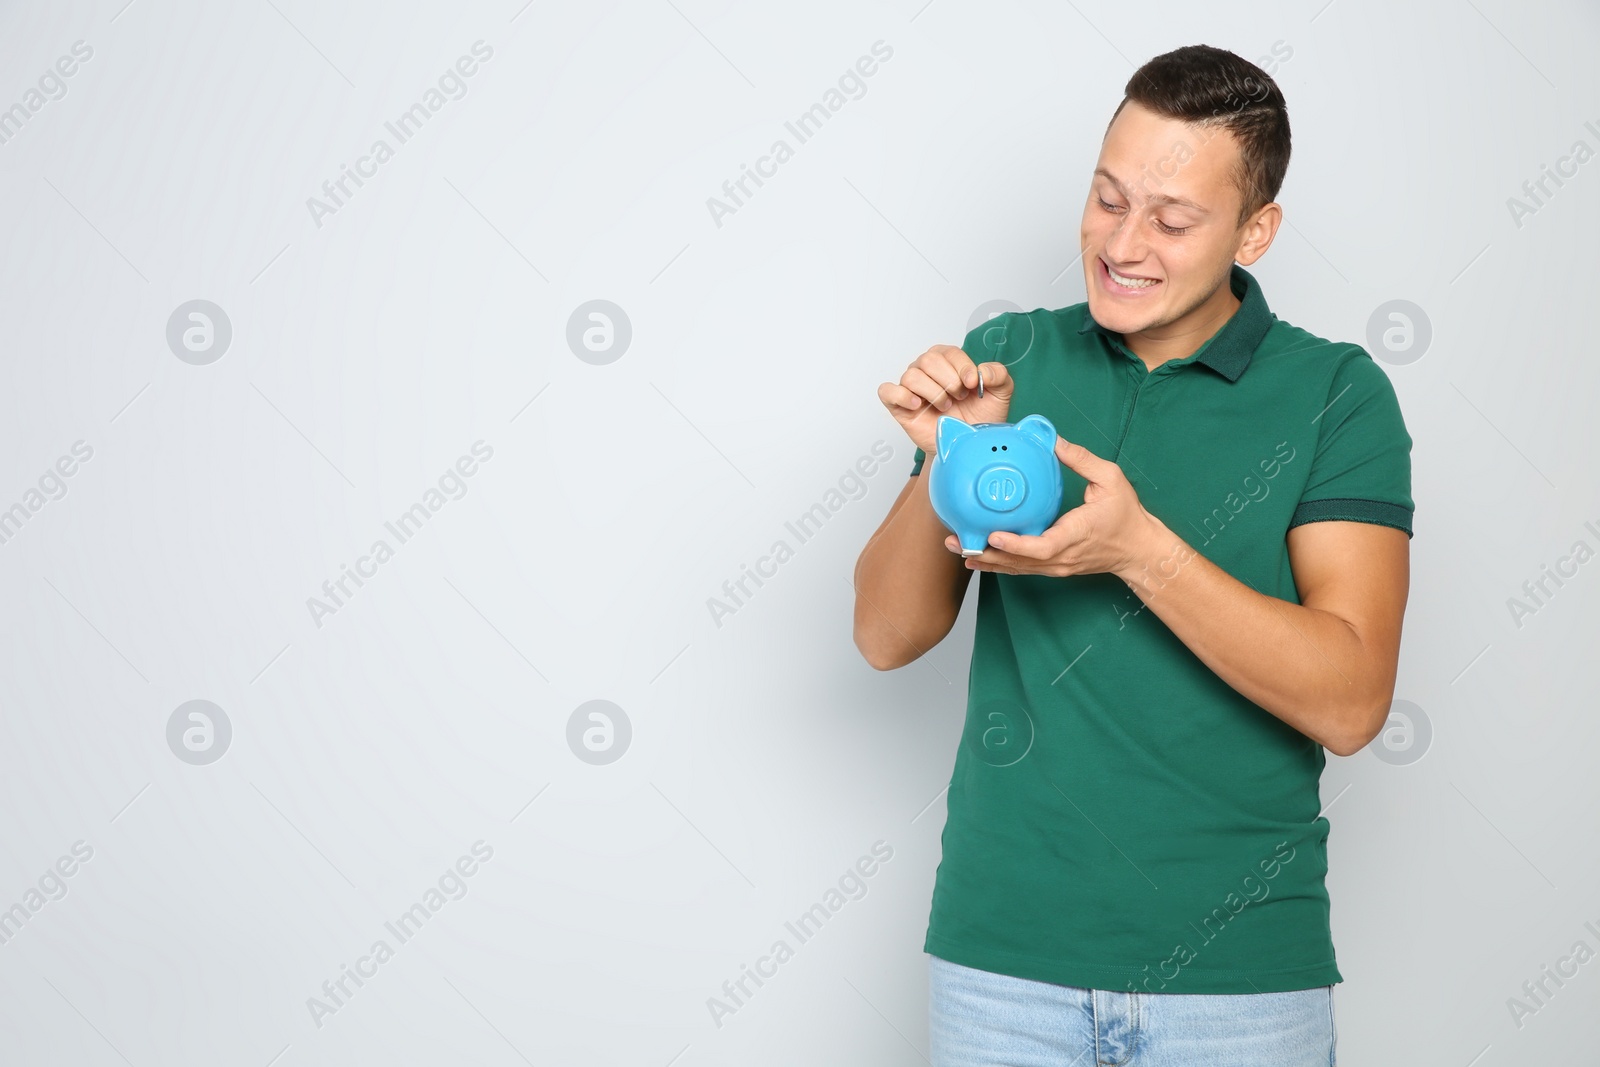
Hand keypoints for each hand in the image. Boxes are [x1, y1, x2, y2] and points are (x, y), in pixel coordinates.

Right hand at [878, 345, 1012, 456]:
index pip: (949, 352)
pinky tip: (918, 405)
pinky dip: (901, 396)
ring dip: (933, 392)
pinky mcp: (899, 406)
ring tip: (944, 406)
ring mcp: (911, 388)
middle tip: (958, 397)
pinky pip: (887, 391)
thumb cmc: (980, 417)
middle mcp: (927, 370)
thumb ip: (998, 374)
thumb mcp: (1000, 393)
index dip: (962, 367)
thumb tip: (981, 371)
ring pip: (911, 376)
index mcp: (948, 361)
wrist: (967, 445)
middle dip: (948, 381)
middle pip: (928, 360)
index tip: (972, 384)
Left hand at [946, 436, 1169, 579]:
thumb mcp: (1111, 479)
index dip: (1016, 545)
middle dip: (986, 553)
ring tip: (957, 549)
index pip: (1043, 547)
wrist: (1140, 551)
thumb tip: (1053, 439)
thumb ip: (1081, 459)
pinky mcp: (1055, 568)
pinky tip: (978, 558)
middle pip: (1020, 562)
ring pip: (1018, 569)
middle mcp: (1063, 557)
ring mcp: (1058, 567)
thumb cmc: (1128, 515)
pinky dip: (1000, 564)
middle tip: (956, 541)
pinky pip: (1024, 569)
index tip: (993, 535)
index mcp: (1076, 535)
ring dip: (987, 561)